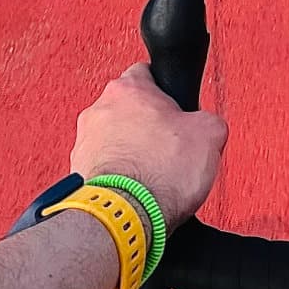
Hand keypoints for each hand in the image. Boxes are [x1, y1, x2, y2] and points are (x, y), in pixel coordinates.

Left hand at [70, 63, 227, 232]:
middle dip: (148, 126)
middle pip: (130, 109)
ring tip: (154, 174)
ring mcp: (85, 141)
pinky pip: (104, 166)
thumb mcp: (210, 134)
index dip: (166, 93)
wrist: (128, 214)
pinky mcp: (78, 171)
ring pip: (114, 138)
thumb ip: (208, 120)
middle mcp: (99, 109)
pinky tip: (137, 189)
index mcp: (128, 88)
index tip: (175, 109)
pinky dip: (118, 175)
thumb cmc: (160, 173)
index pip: (147, 74)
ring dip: (131, 152)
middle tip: (169, 147)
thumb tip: (206, 127)